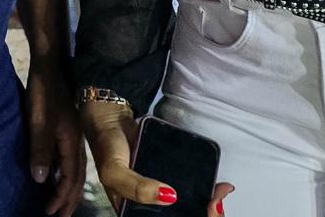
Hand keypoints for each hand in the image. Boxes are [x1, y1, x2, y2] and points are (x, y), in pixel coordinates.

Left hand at [23, 63, 84, 216]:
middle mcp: (76, 142)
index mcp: (71, 142)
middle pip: (77, 178)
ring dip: (69, 188)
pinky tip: (57, 175)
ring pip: (75, 169)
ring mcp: (74, 135)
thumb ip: (40, 149)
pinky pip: (71, 159)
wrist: (52, 63)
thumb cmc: (44, 90)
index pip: (70, 178)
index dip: (61, 198)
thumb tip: (40, 180)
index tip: (50, 213)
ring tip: (61, 203)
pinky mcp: (69, 129)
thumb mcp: (38, 119)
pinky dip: (66, 174)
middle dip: (69, 199)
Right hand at [81, 101, 232, 214]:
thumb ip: (135, 188)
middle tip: (216, 200)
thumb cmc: (106, 148)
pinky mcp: (168, 175)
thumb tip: (169, 196)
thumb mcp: (114, 172)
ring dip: (204, 202)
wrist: (110, 117)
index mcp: (133, 213)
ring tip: (218, 192)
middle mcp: (149, 205)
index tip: (206, 208)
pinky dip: (202, 187)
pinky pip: (187, 185)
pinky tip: (215, 184)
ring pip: (186, 204)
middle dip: (201, 212)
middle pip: (179, 215)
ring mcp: (160, 191)